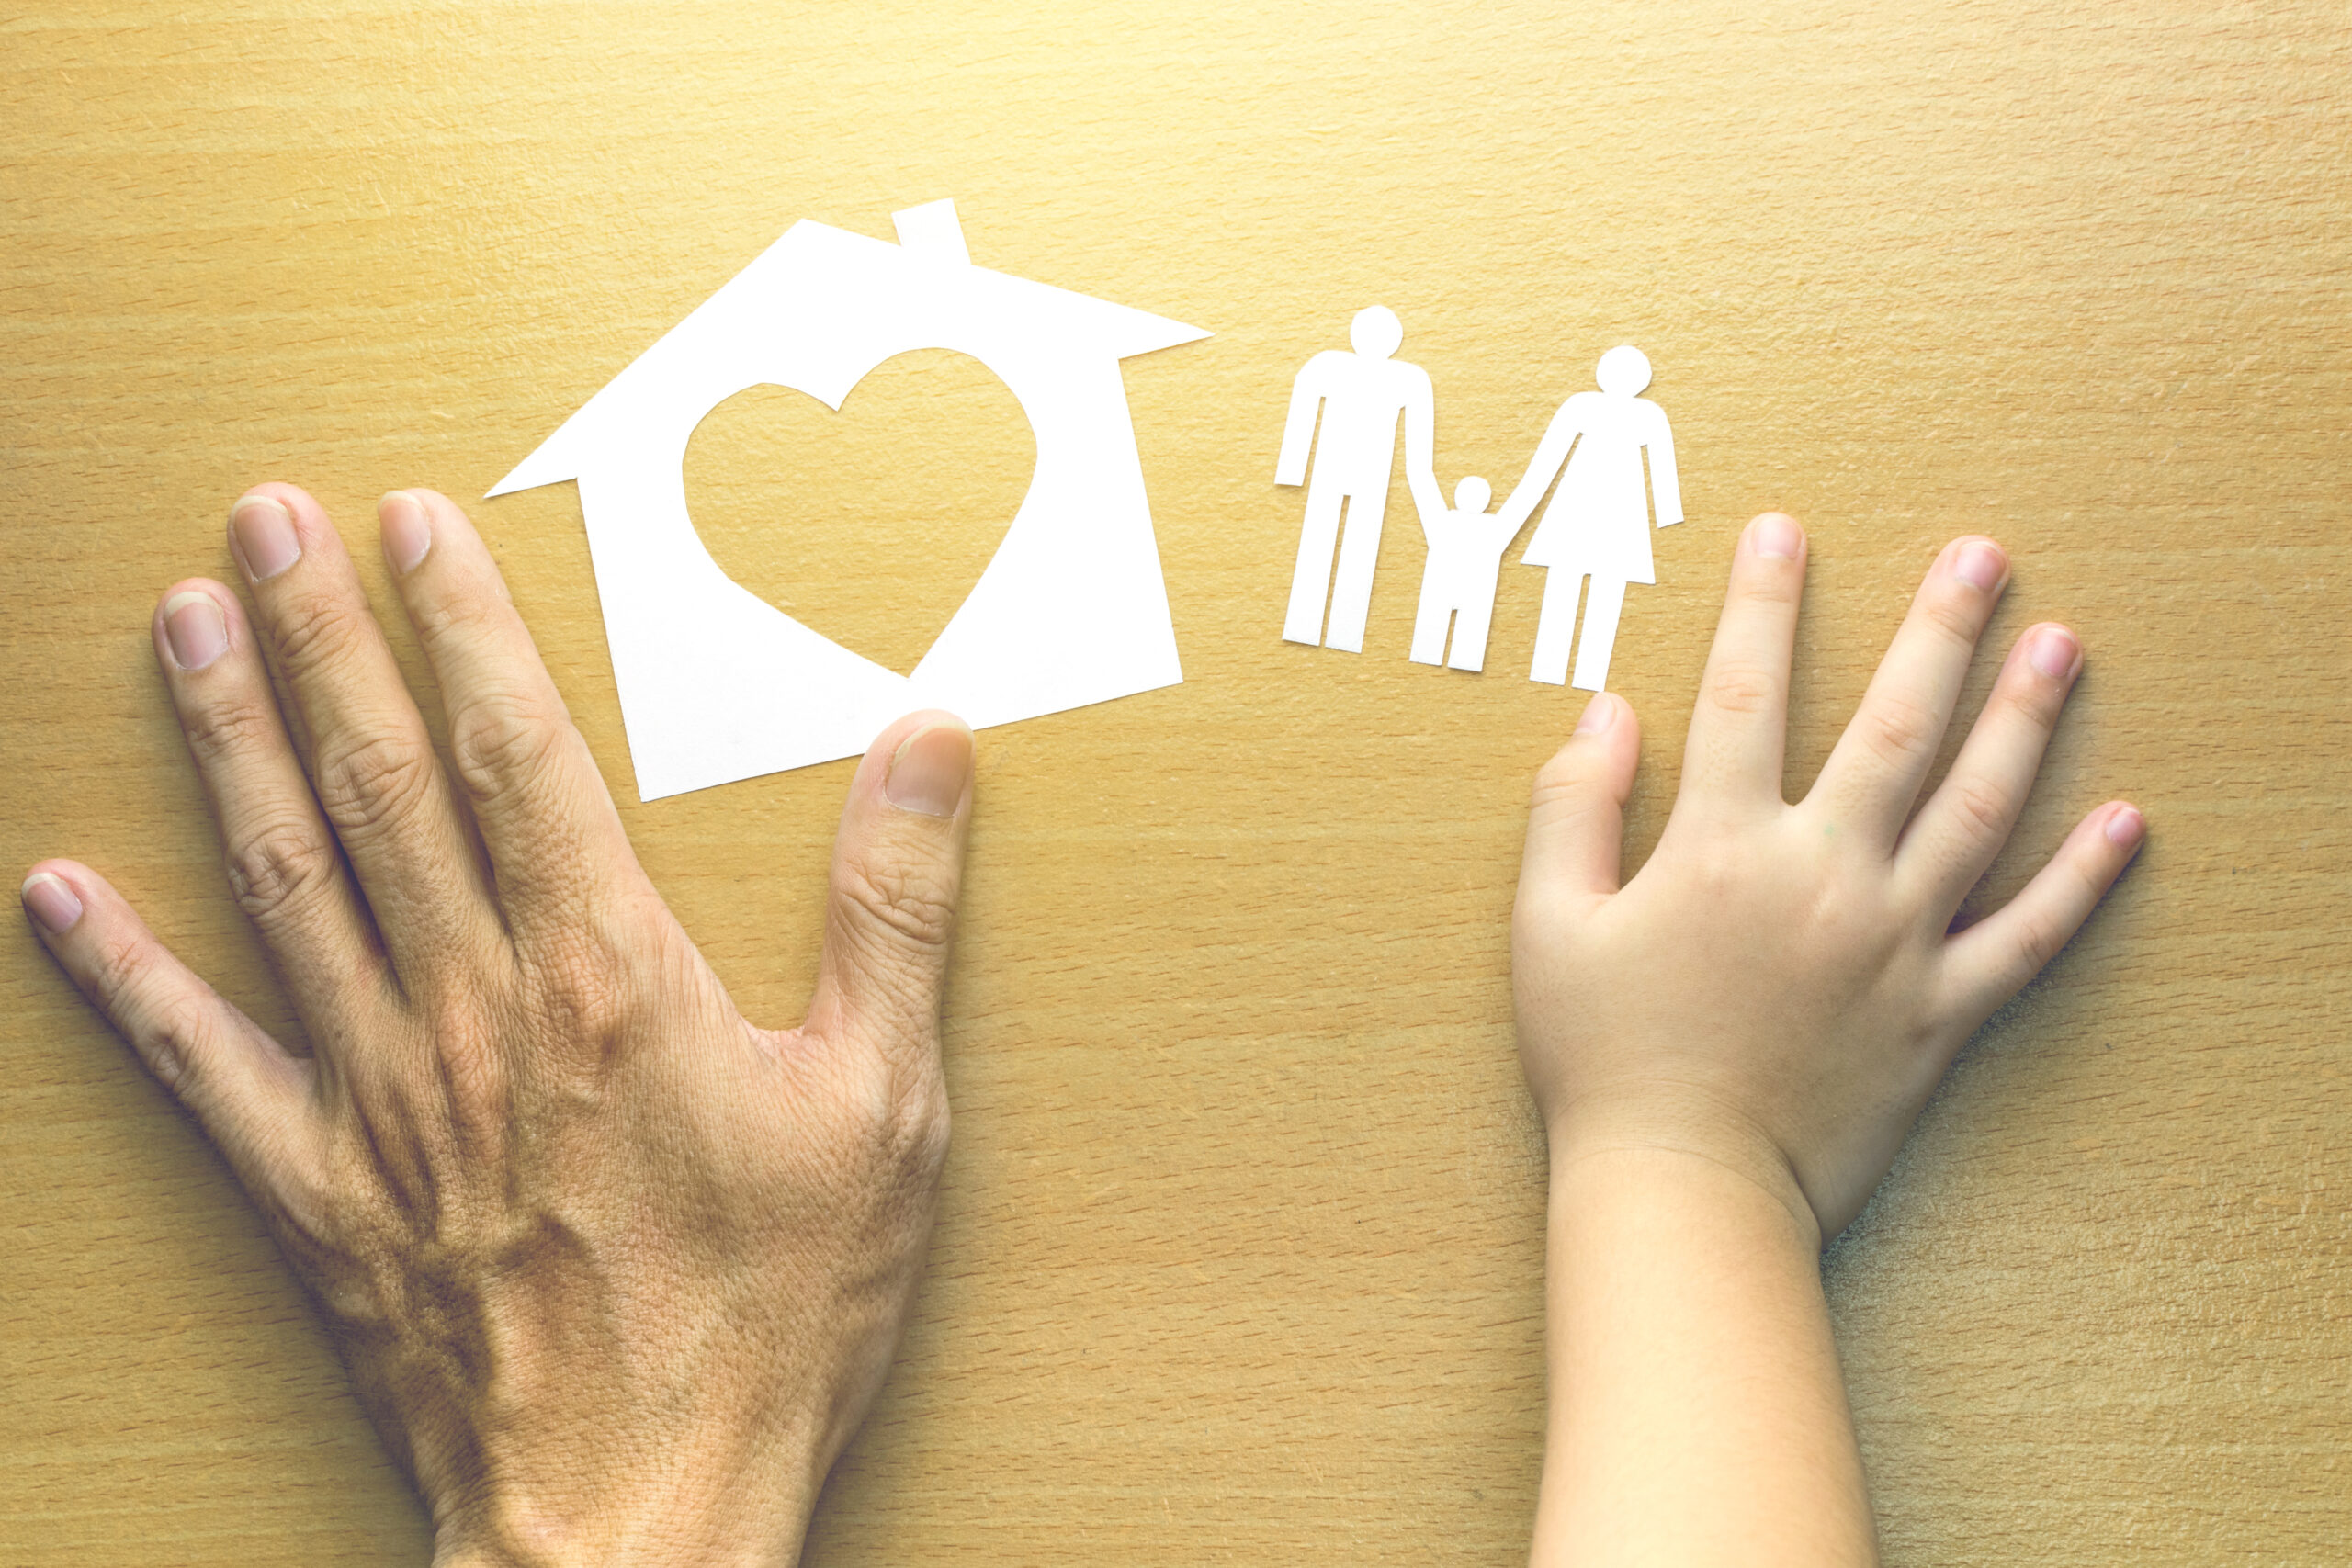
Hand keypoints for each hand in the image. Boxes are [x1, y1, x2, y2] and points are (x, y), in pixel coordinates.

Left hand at [20, 485, 975, 1564]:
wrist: (637, 1516)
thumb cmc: (767, 1318)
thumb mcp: (884, 1109)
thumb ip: (896, 914)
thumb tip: (927, 747)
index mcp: (604, 978)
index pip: (512, 757)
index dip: (459, 627)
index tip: (411, 525)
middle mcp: (469, 1013)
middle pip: (375, 789)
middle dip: (315, 639)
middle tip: (260, 523)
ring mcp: (376, 1101)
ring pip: (283, 885)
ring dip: (227, 745)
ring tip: (179, 633)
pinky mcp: (317, 1193)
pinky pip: (199, 1064)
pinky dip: (124, 976)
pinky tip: (64, 899)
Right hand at [1514, 512, 2141, 1242]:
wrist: (1687, 1188)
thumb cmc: (1604, 1060)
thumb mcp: (1549, 927)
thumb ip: (1572, 808)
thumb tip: (1605, 712)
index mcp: (1721, 846)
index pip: (1746, 695)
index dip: (1763, 605)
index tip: (1784, 533)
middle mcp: (1823, 874)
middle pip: (1895, 727)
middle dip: (1940, 631)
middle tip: (1983, 557)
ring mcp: (1896, 940)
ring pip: (1978, 808)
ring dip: (2024, 720)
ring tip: (2062, 646)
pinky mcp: (1942, 1011)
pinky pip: (2030, 936)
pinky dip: (2080, 880)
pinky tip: (2124, 823)